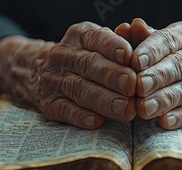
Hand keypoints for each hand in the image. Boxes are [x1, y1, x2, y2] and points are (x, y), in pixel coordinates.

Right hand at [0, 22, 136, 128]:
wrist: (38, 71)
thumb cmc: (85, 58)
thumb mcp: (98, 43)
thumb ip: (123, 41)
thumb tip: (142, 36)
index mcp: (79, 36)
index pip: (95, 37)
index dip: (112, 46)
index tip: (129, 56)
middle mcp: (64, 55)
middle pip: (89, 64)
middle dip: (112, 76)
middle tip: (132, 86)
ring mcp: (54, 80)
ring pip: (79, 89)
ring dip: (104, 100)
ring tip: (126, 109)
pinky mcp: (49, 103)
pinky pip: (65, 110)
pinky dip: (81, 116)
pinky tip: (97, 121)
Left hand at [116, 19, 181, 129]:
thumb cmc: (180, 56)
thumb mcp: (165, 42)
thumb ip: (142, 38)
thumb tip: (125, 29)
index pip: (168, 40)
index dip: (152, 51)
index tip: (135, 61)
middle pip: (178, 66)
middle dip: (156, 77)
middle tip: (138, 87)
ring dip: (164, 100)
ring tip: (144, 108)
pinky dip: (181, 117)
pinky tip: (165, 121)